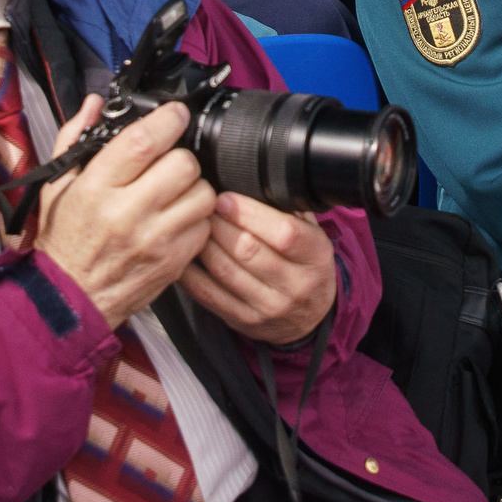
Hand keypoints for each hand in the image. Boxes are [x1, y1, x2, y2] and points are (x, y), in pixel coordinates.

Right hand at [33, 98, 215, 329]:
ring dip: (193, 187)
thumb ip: (74, 138)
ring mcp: (154, 241)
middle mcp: (127, 214)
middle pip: (183, 164)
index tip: (174, 114)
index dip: (168, 120)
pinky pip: (205, 226)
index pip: (144, 142)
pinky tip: (176, 218)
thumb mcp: (57, 186)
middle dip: (180, 155)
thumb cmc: (64, 238)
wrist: (70, 298)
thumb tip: (96, 104)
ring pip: (202, 194)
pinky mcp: (173, 263)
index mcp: (96, 189)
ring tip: (174, 191)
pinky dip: (196, 218)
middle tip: (168, 162)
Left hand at [182, 191, 338, 344]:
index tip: (224, 197)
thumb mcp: (313, 235)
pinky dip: (191, 273)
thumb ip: (289, 211)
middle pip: (248, 250)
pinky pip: (209, 295)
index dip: (249, 213)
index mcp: (316, 256)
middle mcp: (296, 285)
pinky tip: (185, 254)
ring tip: (194, 225)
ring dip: (203, 244)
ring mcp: (269, 307)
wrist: (310, 318)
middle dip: (219, 224)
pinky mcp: (245, 321)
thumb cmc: (305, 265)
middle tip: (202, 207)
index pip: (284, 232)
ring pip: (225, 271)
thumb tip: (250, 180)